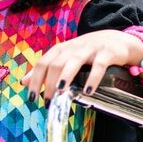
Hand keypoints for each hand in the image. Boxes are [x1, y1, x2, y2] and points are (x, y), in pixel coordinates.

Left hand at [22, 30, 142, 100]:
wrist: (118, 40)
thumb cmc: (88, 52)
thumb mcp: (65, 58)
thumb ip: (45, 69)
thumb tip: (24, 82)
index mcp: (61, 50)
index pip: (43, 63)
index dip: (35, 79)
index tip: (32, 97)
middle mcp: (73, 47)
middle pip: (56, 63)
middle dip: (49, 82)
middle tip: (48, 101)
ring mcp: (90, 49)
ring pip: (74, 61)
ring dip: (66, 77)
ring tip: (60, 92)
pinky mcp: (107, 53)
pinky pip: (99, 66)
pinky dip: (93, 78)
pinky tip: (88, 91)